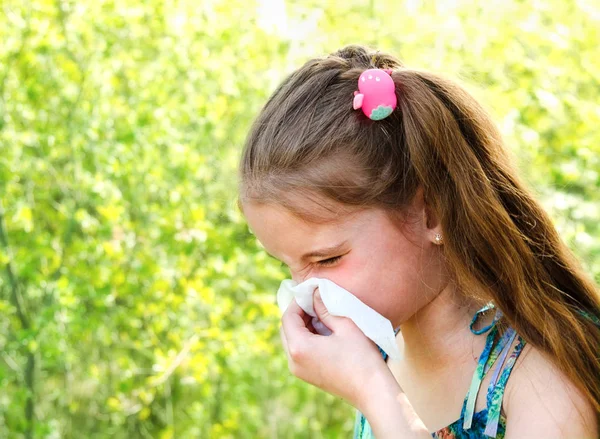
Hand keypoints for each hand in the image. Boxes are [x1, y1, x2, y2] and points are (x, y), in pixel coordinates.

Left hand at [279, 289, 388, 408]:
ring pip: (291, 340)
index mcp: (299, 348)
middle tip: (317, 303)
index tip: (312, 293)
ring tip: (322, 316)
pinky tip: (324, 332)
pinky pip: (298, 352)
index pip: (288, 318)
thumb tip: (315, 293)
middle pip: (286, 329)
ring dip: (302, 326)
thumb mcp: (345, 326)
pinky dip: (306, 338)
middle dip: (299, 314)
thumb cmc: (361, 357)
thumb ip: (325, 308)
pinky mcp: (307, 376)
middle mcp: (293, 361)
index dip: (298, 302)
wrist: (372, 391)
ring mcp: (299, 371)